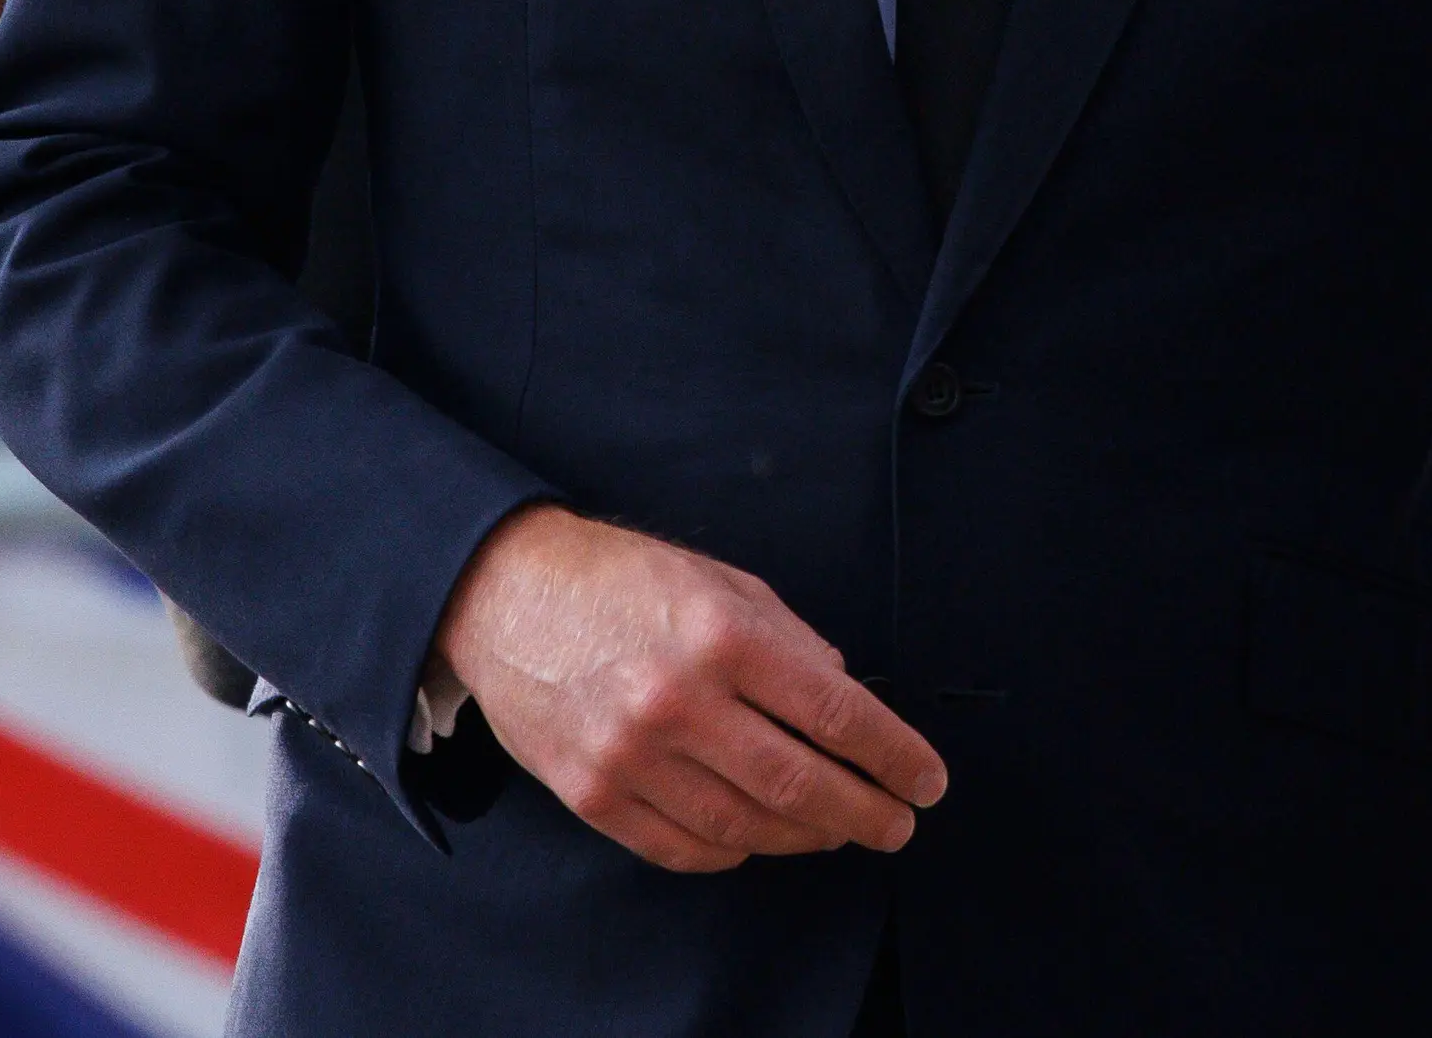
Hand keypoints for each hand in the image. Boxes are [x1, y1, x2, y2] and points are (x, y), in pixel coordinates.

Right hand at [431, 506, 947, 873]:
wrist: (506, 595)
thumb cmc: (624, 581)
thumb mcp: (723, 583)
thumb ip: (791, 640)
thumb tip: (845, 694)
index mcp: (724, 636)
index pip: (836, 713)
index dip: (893, 755)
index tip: (926, 781)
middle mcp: (680, 699)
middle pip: (799, 782)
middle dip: (863, 812)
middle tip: (896, 824)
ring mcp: (631, 755)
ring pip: (746, 825)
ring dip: (805, 837)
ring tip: (836, 830)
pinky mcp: (593, 794)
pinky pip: (683, 847)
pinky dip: (733, 850)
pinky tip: (759, 836)